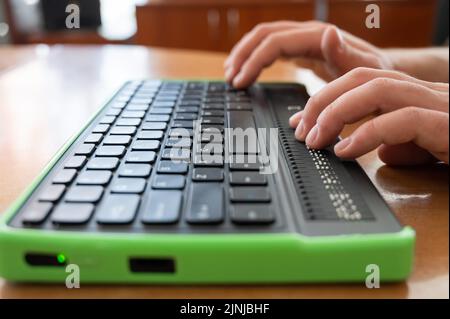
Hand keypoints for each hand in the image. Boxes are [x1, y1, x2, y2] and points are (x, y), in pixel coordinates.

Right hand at [224, 20, 392, 87]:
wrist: (378, 73)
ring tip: (231, 73)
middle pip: (263, 35)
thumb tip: (328, 33)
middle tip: (230, 78)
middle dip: (242, 55)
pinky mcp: (301, 49)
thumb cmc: (372, 75)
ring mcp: (302, 40)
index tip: (240, 82)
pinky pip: (271, 47)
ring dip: (244, 53)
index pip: (275, 43)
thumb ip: (346, 54)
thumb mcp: (364, 68)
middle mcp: (307, 33)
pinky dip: (255, 57)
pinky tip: (247, 70)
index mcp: (317, 37)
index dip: (253, 61)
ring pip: (264, 38)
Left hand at [289, 67, 448, 164]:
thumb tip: (369, 150)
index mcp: (404, 93)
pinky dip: (366, 134)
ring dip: (336, 113)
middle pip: (358, 78)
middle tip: (301, 130)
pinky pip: (399, 120)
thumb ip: (393, 141)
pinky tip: (346, 152)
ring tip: (316, 139)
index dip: (322, 98)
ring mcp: (432, 102)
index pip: (355, 82)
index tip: (300, 122)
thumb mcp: (418, 145)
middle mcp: (416, 90)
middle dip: (321, 101)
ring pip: (374, 89)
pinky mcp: (444, 122)